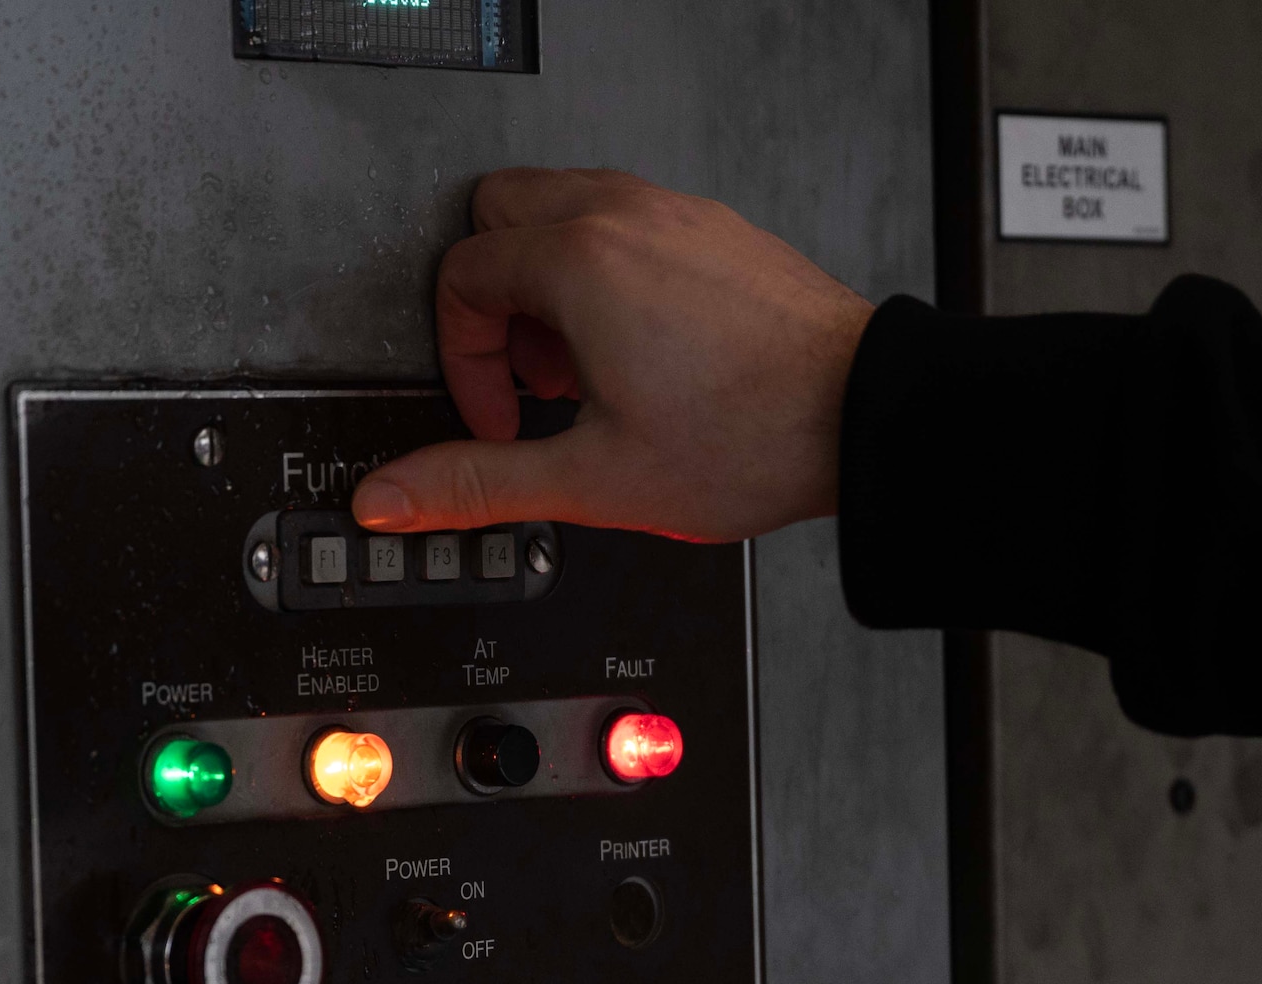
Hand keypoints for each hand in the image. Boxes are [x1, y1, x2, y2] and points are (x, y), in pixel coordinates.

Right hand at [351, 168, 872, 542]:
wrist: (867, 420)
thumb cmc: (756, 437)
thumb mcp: (594, 478)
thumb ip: (480, 484)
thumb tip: (393, 497)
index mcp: (579, 262)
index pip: (458, 277)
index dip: (464, 361)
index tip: (502, 420)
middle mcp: (625, 216)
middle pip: (497, 213)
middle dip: (494, 300)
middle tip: (535, 378)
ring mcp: (677, 215)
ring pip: (564, 208)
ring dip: (549, 284)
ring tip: (590, 370)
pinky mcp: (718, 231)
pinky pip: (629, 222)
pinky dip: (609, 272)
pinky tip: (645, 352)